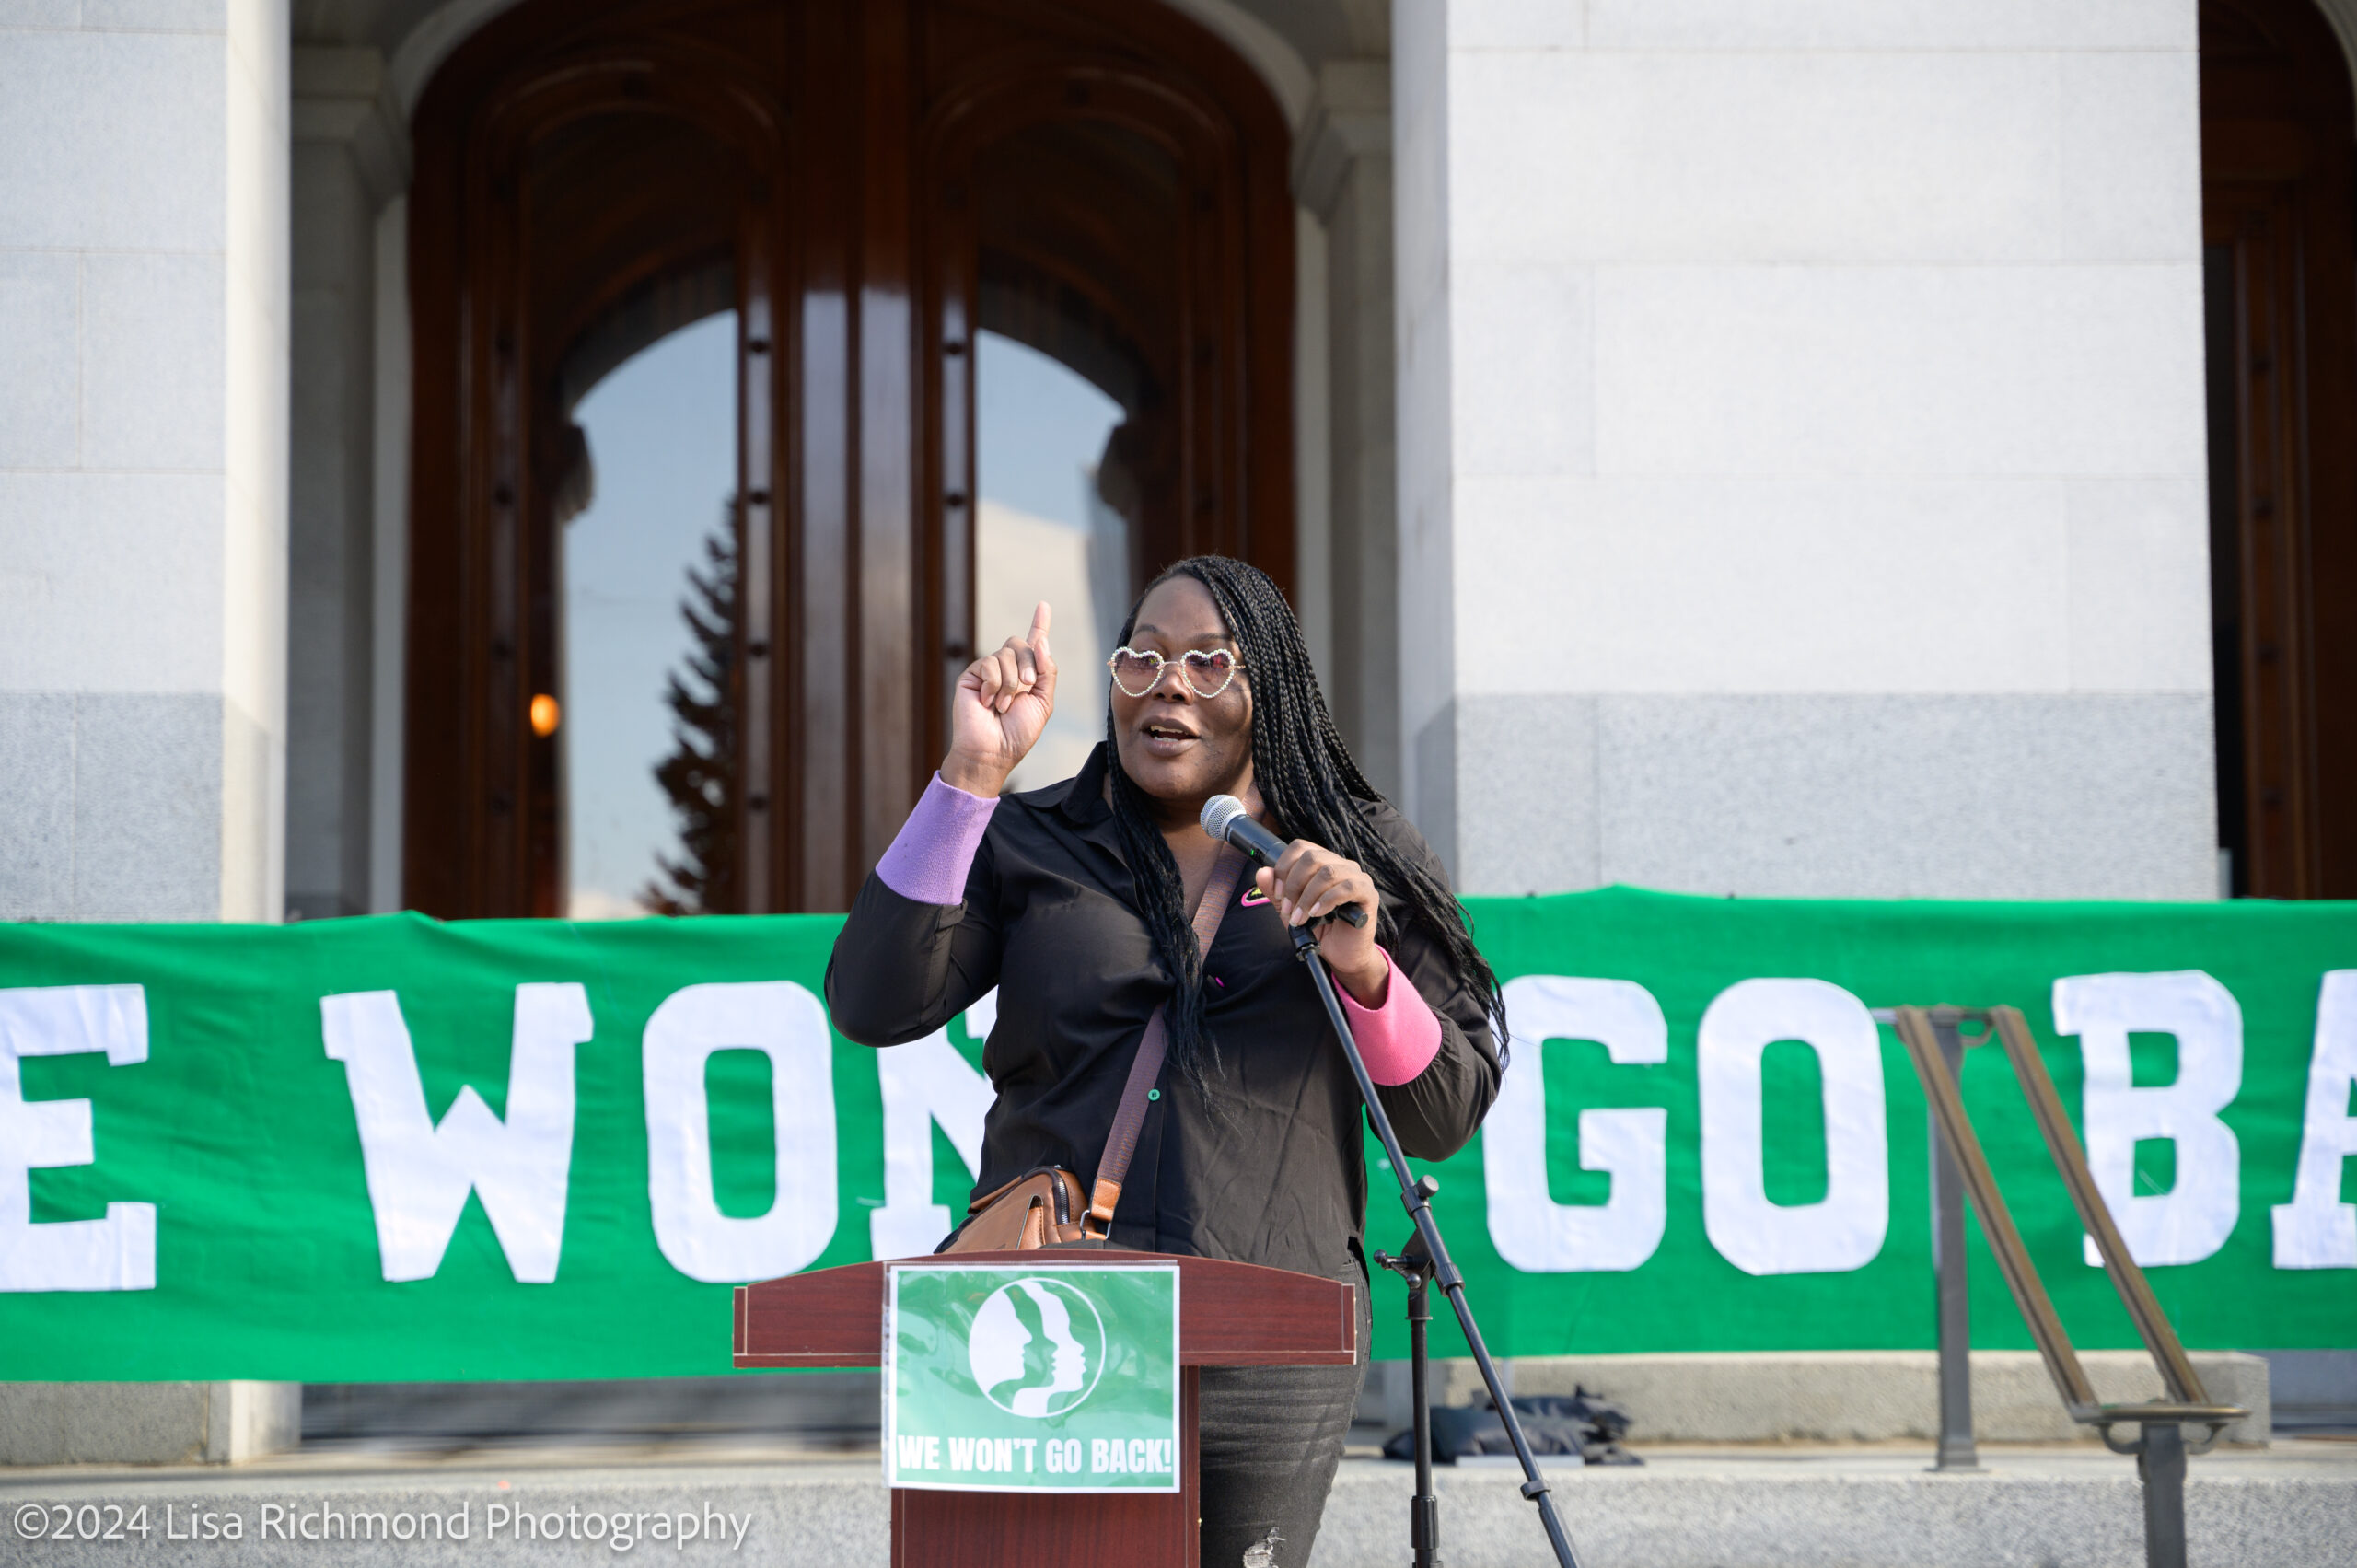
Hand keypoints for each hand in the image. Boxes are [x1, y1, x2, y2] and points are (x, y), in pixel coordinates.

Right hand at [942, 603, 1056, 796]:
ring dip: (1011, 682)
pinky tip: (989, 702)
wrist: (993, 751)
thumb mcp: (1043, 702)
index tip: (1043, 605)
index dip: (1039, 624)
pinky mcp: (972, 675)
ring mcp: (989, 671)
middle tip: (1027, 688)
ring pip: (1006, 653)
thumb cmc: (1018, 733)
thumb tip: (1041, 640)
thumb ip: (1047, 671)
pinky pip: (989, 663)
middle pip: (1022, 644)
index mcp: (1028, 676)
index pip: (1034, 644)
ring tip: (1003, 705)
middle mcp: (1008, 669)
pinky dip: (994, 684)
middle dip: (1029, 665)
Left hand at [1255, 841, 1385, 1004]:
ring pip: (1328, 872)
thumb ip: (1275, 892)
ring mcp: (1357, 877)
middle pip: (1312, 857)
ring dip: (1307, 896)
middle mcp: (1341, 865)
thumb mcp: (1290, 910)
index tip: (1278, 893)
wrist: (1341, 954)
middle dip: (1294, 885)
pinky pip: (1347, 887)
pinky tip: (1317, 914)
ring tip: (1300, 917)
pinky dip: (1326, 900)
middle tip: (1288, 909)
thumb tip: (1262, 872)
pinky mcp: (1368, 894)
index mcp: (1323, 863)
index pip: (1300, 848)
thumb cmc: (1319, 929)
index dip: (1284, 868)